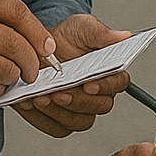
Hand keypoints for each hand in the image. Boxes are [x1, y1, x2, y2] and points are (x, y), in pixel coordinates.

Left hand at [10, 13, 131, 136]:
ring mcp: (81, 109)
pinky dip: (43, 119)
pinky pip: (56, 128)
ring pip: (79, 121)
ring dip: (60, 112)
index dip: (106, 86)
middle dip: (79, 101)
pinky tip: (32, 104)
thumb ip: (101, 33)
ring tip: (41, 97)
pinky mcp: (61, 120)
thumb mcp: (82, 27)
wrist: (39, 48)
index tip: (89, 84)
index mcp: (109, 71)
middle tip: (59, 92)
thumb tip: (123, 36)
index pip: (119, 82)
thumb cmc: (66, 37)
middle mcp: (99, 94)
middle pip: (100, 106)